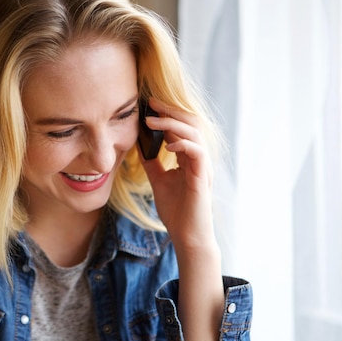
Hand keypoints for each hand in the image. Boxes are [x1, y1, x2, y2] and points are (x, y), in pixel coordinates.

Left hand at [139, 98, 216, 252]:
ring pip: (195, 134)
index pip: (183, 127)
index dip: (168, 114)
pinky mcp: (203, 178)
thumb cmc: (176, 211)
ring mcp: (203, 167)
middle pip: (191, 124)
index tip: (149, 105)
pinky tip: (167, 145)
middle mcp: (199, 159)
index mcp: (190, 158)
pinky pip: (198, 153)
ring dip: (173, 125)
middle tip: (152, 104)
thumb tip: (138, 144)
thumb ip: (152, 162)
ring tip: (152, 122)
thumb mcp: (159, 180)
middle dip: (171, 112)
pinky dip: (184, 145)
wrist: (187, 236)